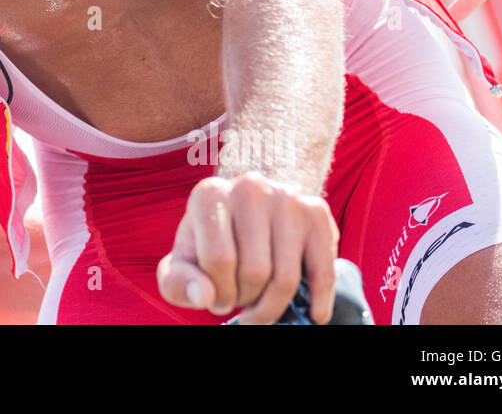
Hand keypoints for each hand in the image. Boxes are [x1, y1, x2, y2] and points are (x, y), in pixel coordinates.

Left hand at [156, 173, 338, 323]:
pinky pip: (322, 271)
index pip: (219, 260)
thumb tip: (204, 296)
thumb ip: (179, 282)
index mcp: (210, 194)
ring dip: (274, 305)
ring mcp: (287, 196)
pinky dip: (320, 301)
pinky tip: (314, 315)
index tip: (219, 299)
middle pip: (255, 272)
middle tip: (242, 300)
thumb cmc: (211, 243)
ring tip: (261, 303)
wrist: (248, 213)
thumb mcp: (184, 262)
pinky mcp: (316, 211)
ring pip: (286, 278)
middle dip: (247, 300)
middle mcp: (249, 187)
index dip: (220, 293)